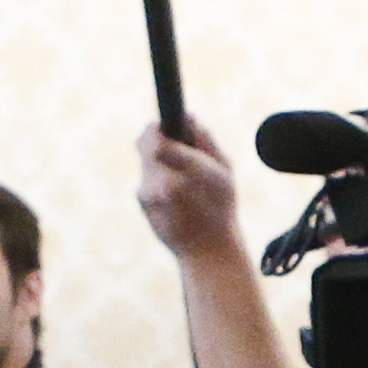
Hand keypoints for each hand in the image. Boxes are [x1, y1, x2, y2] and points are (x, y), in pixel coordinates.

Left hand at [135, 117, 245, 260]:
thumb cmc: (221, 209)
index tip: (164, 127)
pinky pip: (146, 180)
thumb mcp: (225, 171)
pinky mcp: (142, 204)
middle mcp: (161, 182)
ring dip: (158, 164)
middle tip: (173, 149)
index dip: (157, 128)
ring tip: (181, 179)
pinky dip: (157, 181)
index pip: (154, 137)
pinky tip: (174, 195)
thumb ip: (205, 141)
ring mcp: (148, 195)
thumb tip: (188, 115)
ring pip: (146, 163)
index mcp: (185, 169)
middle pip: (145, 146)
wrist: (208, 251)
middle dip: (156, 143)